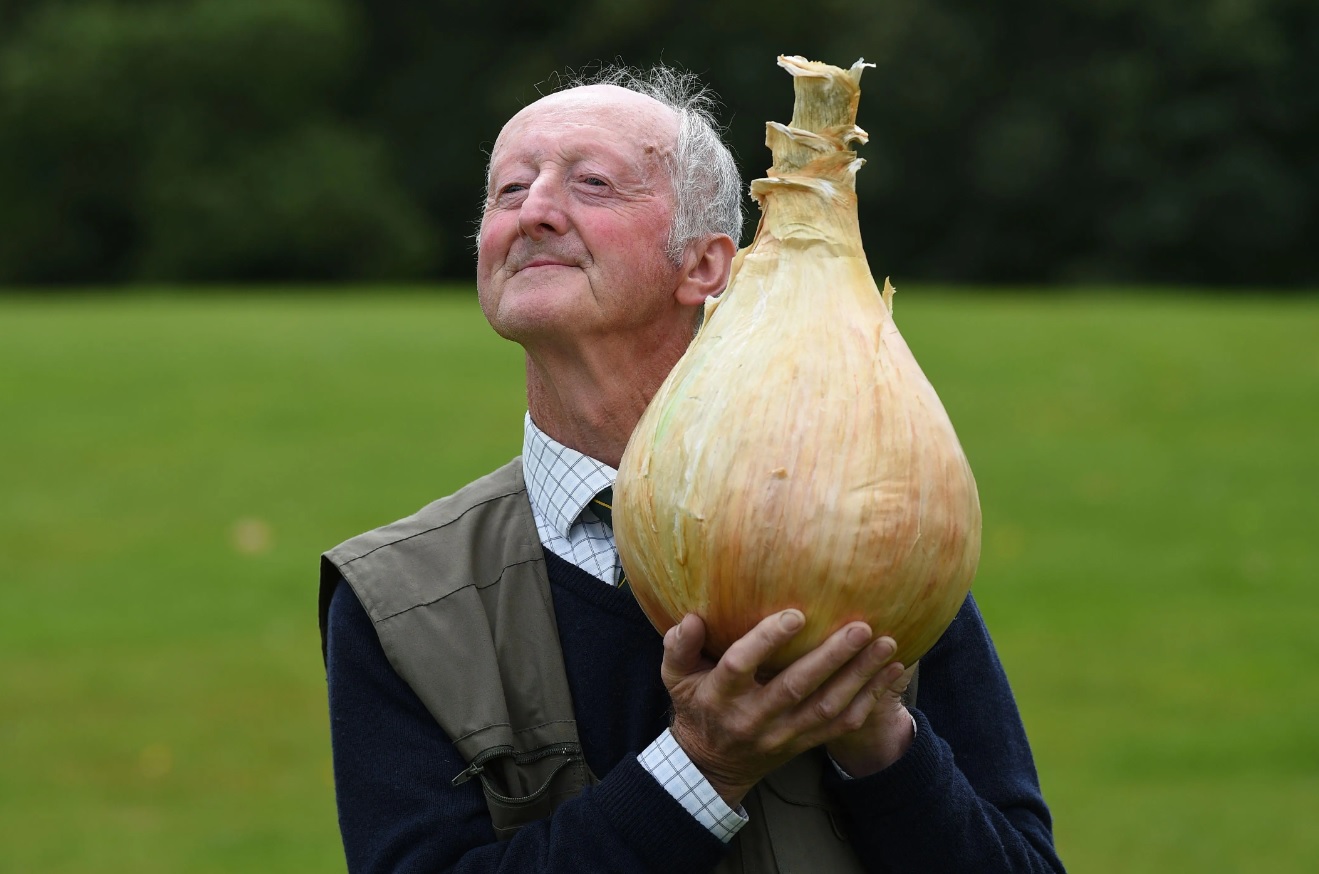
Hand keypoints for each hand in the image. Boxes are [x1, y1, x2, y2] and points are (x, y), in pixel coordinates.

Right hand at [661, 609, 899, 806]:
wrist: (712, 766)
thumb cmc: (696, 707)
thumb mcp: (675, 678)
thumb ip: (678, 647)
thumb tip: (691, 618)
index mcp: (720, 696)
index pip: (740, 666)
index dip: (766, 641)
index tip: (795, 614)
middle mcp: (754, 717)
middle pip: (795, 687)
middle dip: (831, 657)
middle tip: (861, 628)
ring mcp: (783, 734)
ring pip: (826, 707)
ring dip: (860, 677)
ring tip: (886, 645)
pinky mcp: (804, 743)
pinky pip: (842, 725)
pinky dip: (869, 698)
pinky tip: (891, 671)